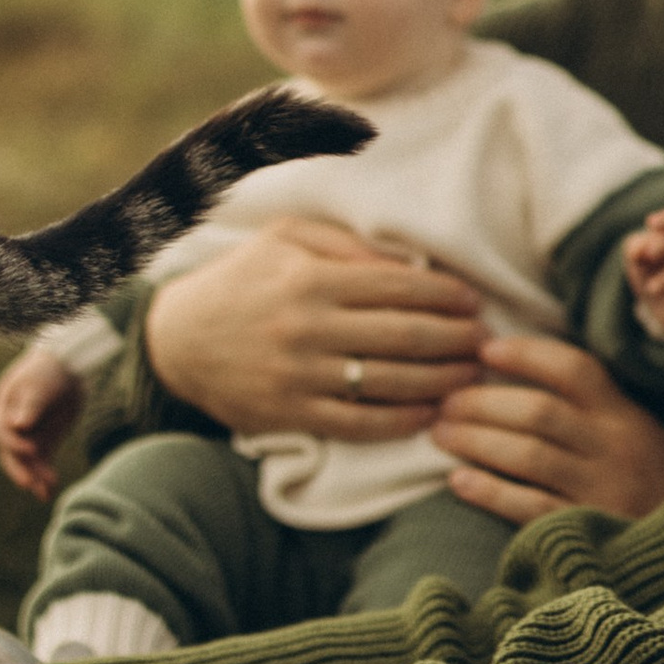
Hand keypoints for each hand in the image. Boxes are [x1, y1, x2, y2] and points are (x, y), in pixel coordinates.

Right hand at [0, 347, 82, 498]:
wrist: (67, 368)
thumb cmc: (49, 371)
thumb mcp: (41, 384)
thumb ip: (31, 405)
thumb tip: (17, 426)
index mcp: (2, 408)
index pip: (1, 431)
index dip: (13, 443)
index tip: (31, 450)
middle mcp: (9, 426)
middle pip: (9, 452)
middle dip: (19, 469)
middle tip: (30, 483)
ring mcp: (25, 436)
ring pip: (25, 462)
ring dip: (34, 477)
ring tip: (46, 491)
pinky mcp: (41, 444)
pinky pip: (40, 465)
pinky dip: (43, 477)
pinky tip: (49, 491)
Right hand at [142, 213, 487, 441]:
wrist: (177, 339)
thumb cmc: (242, 279)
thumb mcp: (286, 239)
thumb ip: (347, 246)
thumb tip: (409, 266)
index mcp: (311, 279)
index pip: (398, 286)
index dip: (445, 295)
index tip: (473, 301)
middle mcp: (308, 327)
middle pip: (404, 336)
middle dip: (455, 339)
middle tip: (486, 342)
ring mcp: (300, 376)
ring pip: (389, 382)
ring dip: (441, 381)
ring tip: (471, 377)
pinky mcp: (291, 416)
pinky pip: (359, 424)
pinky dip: (400, 422)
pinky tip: (429, 414)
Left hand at [432, 330, 663, 526]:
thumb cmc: (657, 481)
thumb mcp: (642, 433)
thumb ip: (596, 406)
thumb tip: (523, 369)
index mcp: (626, 416)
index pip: (574, 369)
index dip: (526, 355)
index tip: (485, 348)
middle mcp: (616, 448)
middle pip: (539, 413)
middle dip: (483, 403)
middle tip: (445, 399)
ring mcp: (601, 492)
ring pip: (530, 456)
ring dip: (477, 441)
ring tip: (440, 433)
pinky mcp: (587, 532)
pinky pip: (530, 507)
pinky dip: (490, 491)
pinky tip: (458, 481)